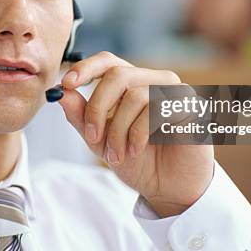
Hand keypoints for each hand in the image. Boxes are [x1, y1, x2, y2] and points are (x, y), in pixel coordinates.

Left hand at [58, 51, 213, 216]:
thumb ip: (82, 116)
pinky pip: (156, 110)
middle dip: (97, 108)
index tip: (66, 84)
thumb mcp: (101, 140)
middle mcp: (154, 81)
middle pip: (117, 75)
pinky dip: (138, 134)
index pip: (108, 61)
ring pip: (134, 96)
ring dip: (118, 130)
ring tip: (117, 154)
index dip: (85, 68)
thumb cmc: (139, 161)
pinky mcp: (190, 106)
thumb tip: (60, 93)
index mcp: (133, 83)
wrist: (170, 189)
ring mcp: (174, 92)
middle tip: (92, 136)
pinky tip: (136, 150)